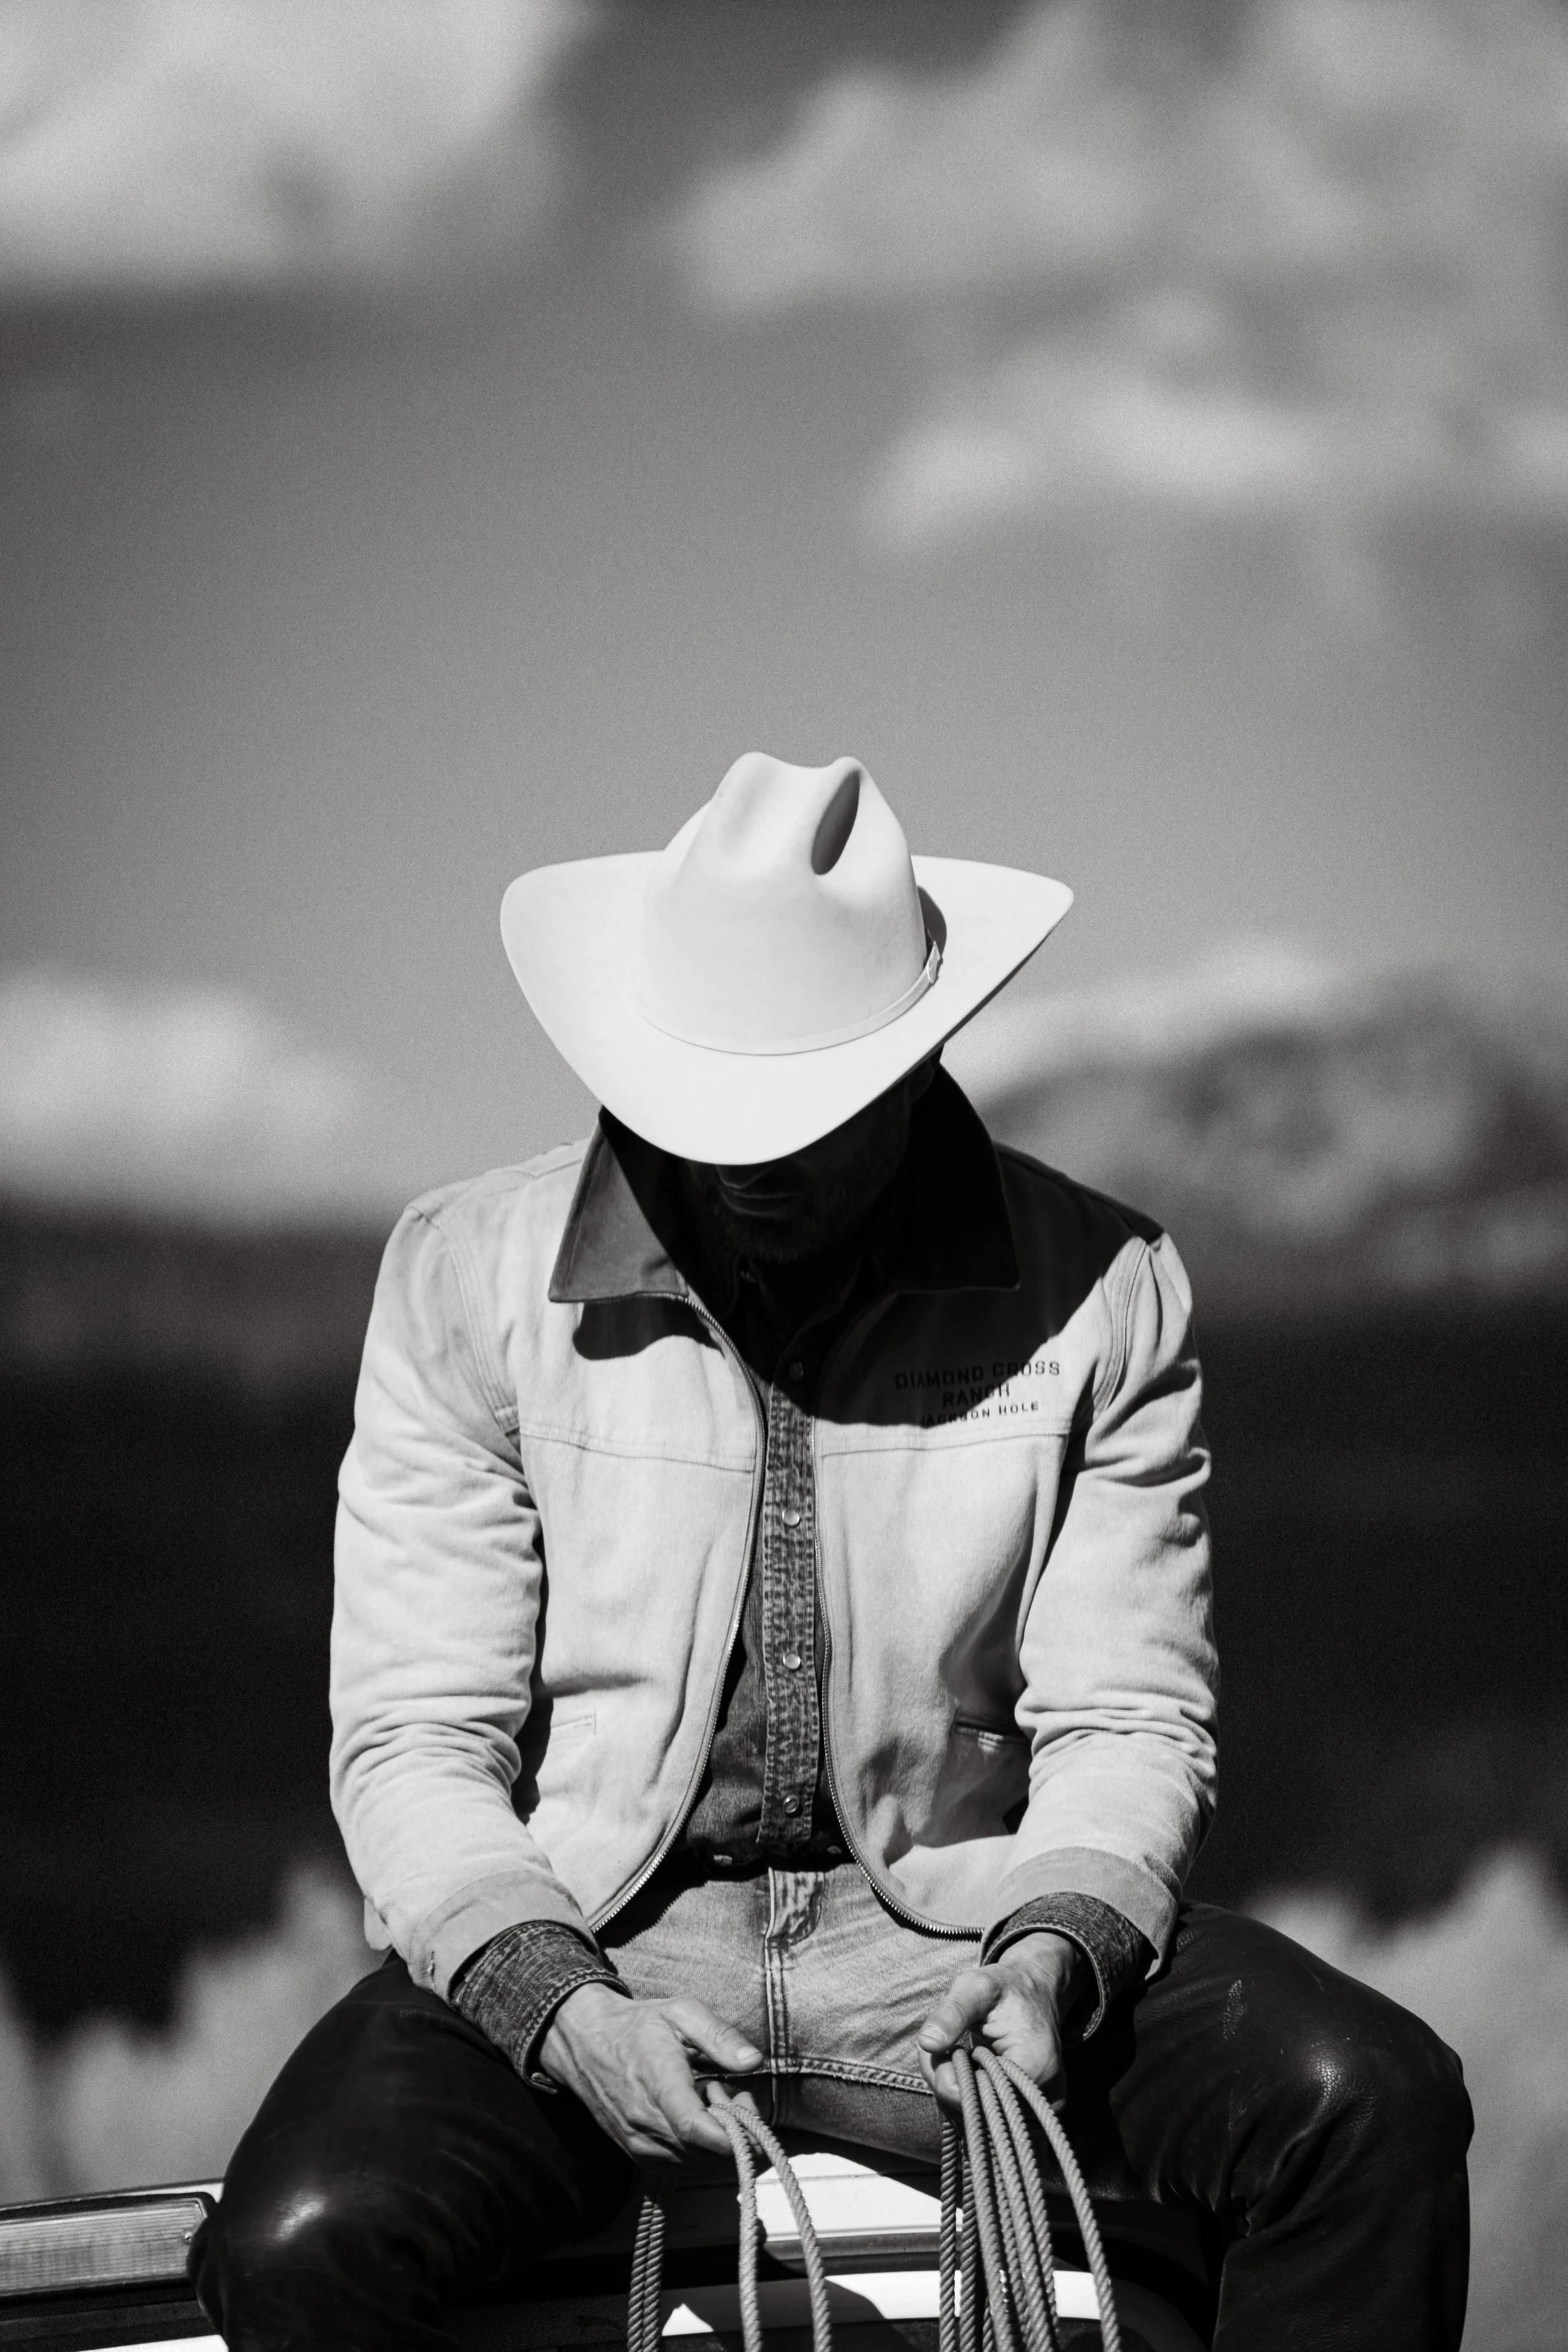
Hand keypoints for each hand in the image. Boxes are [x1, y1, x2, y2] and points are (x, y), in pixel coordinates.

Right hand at [538, 1981, 762, 2166]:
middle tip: (729, 2089)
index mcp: (658, 2083)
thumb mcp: (682, 2013)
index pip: (697, 2129)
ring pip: (697, 2164)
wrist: (586, 2042)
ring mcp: (638, 2143)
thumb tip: (754, 2060)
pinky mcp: (637, 2154)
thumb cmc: (638, 2026)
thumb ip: (719, 2036)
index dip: (734, 2132)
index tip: (747, 2104)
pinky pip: (681, 2166)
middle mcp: (645, 2122)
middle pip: (706, 2153)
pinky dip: (699, 2149)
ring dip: (717, 2139)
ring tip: (708, 2098)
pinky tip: (694, 2116)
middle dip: (735, 2128)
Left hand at [917, 1932, 1088, 2112]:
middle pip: (978, 2119)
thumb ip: (952, 2013)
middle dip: (949, 2087)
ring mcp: (1037, 2113)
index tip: (948, 2050)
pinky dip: (966, 2102)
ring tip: (956, 2056)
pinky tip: (965, 2072)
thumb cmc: (1004, 1988)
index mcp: (1035, 2067)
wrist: (1032, 1993)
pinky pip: (986, 2124)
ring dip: (954, 2095)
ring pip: (978, 2126)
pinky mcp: (1027, 2117)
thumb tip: (927, 2042)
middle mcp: (1043, 2100)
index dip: (952, 2081)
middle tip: (946, 2050)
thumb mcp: (976, 1987)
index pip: (982, 2101)